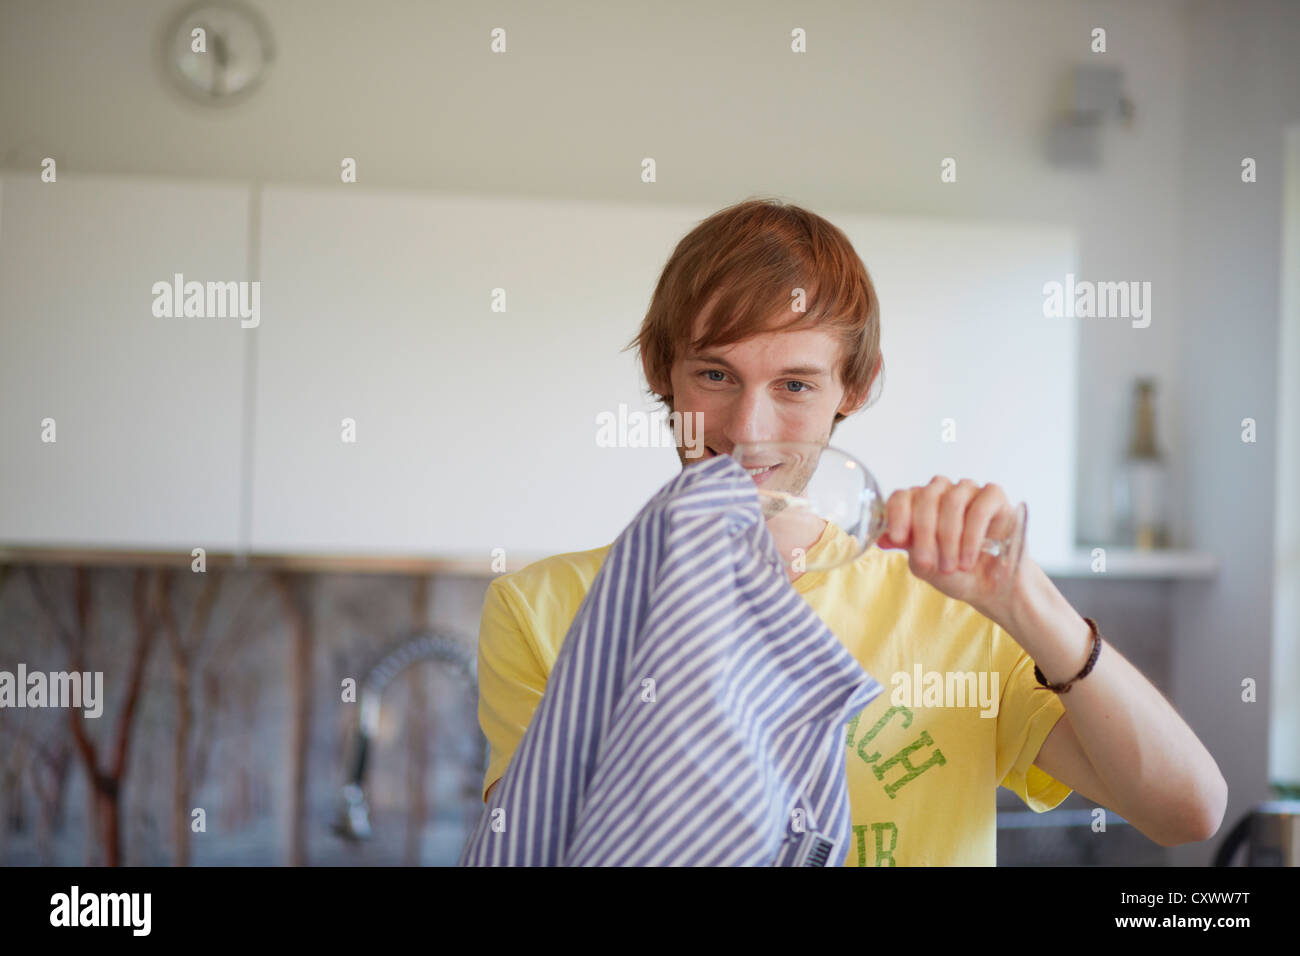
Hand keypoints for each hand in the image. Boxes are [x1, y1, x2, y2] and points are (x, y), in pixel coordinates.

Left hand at [876, 475, 1026, 623]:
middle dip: (925, 534)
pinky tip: (968, 558)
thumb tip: (881, 539)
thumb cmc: (955, 572)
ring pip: (952, 501)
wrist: (990, 587)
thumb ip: (906, 545)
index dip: (897, 515)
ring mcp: (968, 490)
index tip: (897, 538)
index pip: (901, 496)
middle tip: (928, 564)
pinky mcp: (994, 496)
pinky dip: (972, 536)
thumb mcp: (924, 563)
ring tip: (952, 566)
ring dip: (949, 538)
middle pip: (925, 498)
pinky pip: (980, 508)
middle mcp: (942, 491)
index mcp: (919, 503)